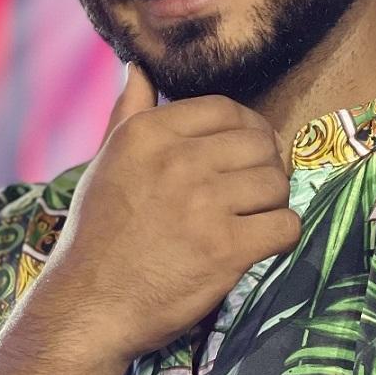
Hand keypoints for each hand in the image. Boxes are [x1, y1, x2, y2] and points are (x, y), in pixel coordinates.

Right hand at [35, 59, 300, 359]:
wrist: (90, 306)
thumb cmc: (97, 237)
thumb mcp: (105, 164)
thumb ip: (128, 114)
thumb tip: (138, 69)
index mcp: (148, 134)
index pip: (227, 110)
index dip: (247, 131)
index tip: (244, 156)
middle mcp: (178, 161)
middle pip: (260, 145)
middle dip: (264, 168)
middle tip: (251, 195)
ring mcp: (205, 204)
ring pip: (277, 184)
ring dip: (273, 204)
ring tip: (252, 221)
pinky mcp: (227, 248)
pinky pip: (285, 226)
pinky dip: (281, 236)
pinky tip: (260, 245)